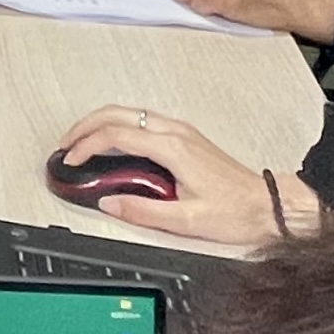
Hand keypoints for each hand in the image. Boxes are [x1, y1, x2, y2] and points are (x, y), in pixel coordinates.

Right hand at [54, 107, 311, 252]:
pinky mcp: (185, 137)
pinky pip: (142, 121)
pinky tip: (112, 142)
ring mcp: (181, 132)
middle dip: (84, 126)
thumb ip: (143, 211)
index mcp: (172, 148)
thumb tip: (110, 202)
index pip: (116, 135)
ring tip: (82, 142)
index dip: (86, 145)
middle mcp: (176, 133)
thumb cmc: (236, 211)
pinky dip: (118, 126)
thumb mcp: (186, 221)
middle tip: (65, 144)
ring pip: (129, 113)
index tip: (71, 159)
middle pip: (117, 113)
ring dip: (100, 123)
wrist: (268, 205)